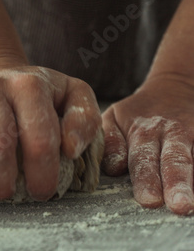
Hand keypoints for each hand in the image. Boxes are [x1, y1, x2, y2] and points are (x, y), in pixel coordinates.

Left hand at [102, 74, 193, 214]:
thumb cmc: (137, 112)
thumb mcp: (114, 117)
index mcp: (143, 131)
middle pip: (174, 160)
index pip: (143, 158)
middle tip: (178, 205)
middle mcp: (171, 134)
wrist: (173, 88)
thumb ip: (110, 141)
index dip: (146, 178)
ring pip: (193, 159)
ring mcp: (192, 137)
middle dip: (175, 183)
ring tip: (192, 203)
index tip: (148, 199)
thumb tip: (114, 168)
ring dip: (191, 181)